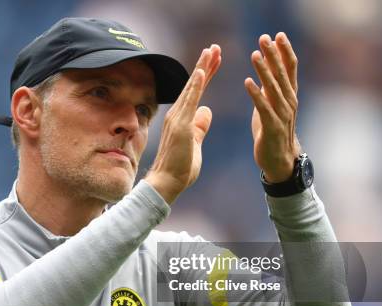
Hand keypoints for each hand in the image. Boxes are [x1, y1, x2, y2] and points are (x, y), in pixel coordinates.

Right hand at [145, 45, 221, 203]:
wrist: (167, 183)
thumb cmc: (179, 168)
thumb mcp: (195, 143)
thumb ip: (200, 127)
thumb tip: (207, 111)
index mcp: (183, 118)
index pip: (196, 92)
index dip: (206, 75)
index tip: (215, 60)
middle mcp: (177, 114)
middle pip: (194, 84)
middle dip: (205, 65)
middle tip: (215, 47)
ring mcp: (178, 119)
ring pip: (192, 88)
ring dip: (202, 68)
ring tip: (211, 51)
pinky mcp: (181, 126)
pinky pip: (189, 101)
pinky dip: (195, 86)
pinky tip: (202, 71)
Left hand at [245, 32, 300, 182]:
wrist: (279, 161)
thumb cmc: (273, 133)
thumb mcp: (271, 107)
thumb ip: (270, 91)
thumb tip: (264, 74)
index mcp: (289, 96)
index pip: (289, 69)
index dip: (284, 51)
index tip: (277, 35)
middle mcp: (289, 102)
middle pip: (282, 74)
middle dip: (273, 55)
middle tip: (264, 37)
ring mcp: (282, 115)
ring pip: (273, 88)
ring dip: (263, 70)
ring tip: (255, 54)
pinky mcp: (272, 127)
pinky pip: (263, 108)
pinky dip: (256, 94)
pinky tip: (247, 82)